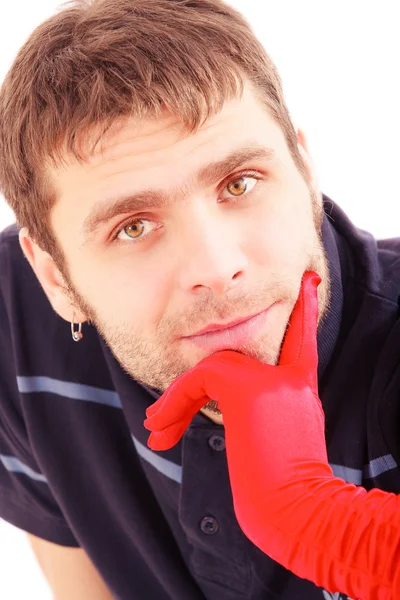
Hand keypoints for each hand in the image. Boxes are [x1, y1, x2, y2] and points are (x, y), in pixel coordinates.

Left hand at [144, 272, 398, 598]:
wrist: (300, 514)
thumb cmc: (286, 492)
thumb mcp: (276, 443)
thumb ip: (259, 413)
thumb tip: (218, 403)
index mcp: (300, 390)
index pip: (302, 341)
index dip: (305, 312)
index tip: (311, 280)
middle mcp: (290, 379)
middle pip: (230, 362)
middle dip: (187, 391)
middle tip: (156, 425)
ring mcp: (272, 382)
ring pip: (210, 370)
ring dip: (175, 402)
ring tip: (154, 434)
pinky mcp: (250, 389)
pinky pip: (199, 380)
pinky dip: (174, 404)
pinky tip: (162, 433)